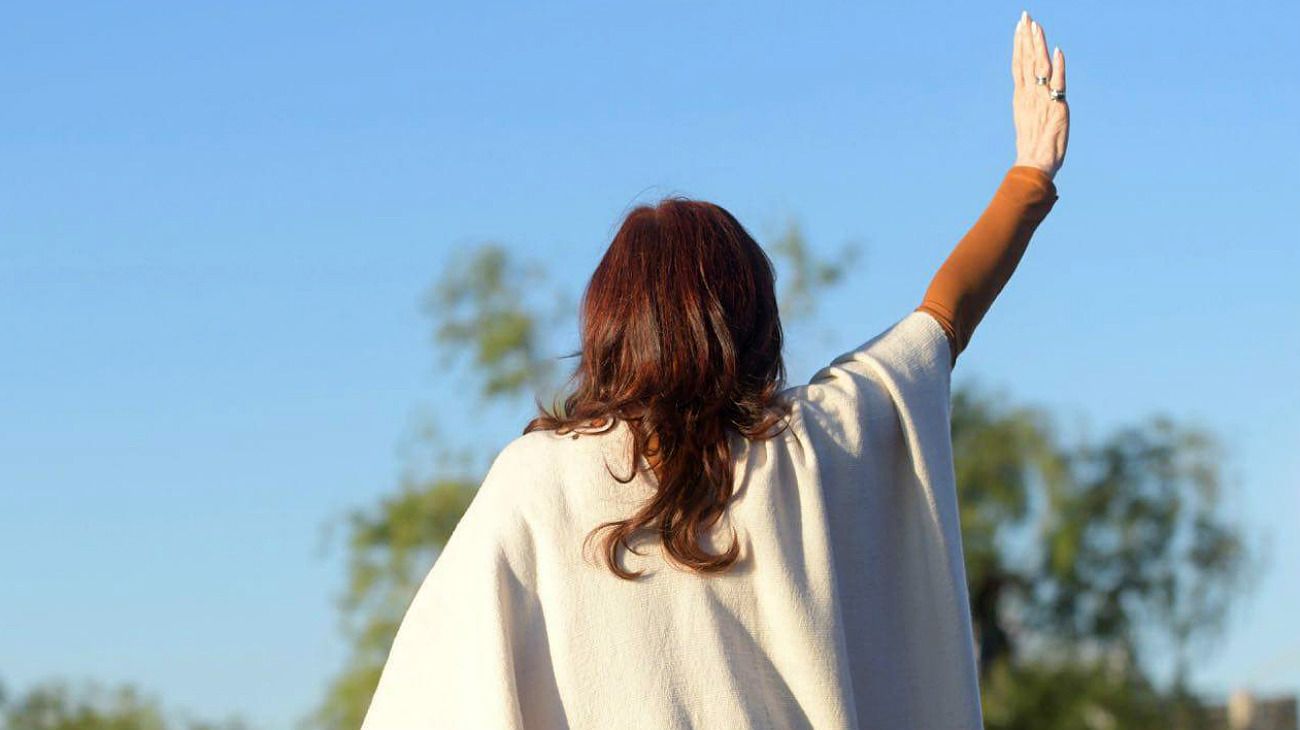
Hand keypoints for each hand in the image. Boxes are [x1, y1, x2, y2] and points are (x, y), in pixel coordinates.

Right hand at [1012, 11, 1067, 178]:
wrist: (1035, 163)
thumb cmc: (1034, 147)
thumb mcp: (1028, 120)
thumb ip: (1030, 102)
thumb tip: (1029, 90)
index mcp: (1022, 97)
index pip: (1020, 64)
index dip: (1020, 44)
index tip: (1020, 26)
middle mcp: (1030, 95)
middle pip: (1027, 60)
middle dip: (1026, 37)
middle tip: (1025, 16)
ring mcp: (1042, 99)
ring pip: (1039, 66)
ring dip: (1037, 45)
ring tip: (1035, 25)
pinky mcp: (1057, 106)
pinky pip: (1058, 83)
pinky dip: (1058, 67)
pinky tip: (1058, 51)